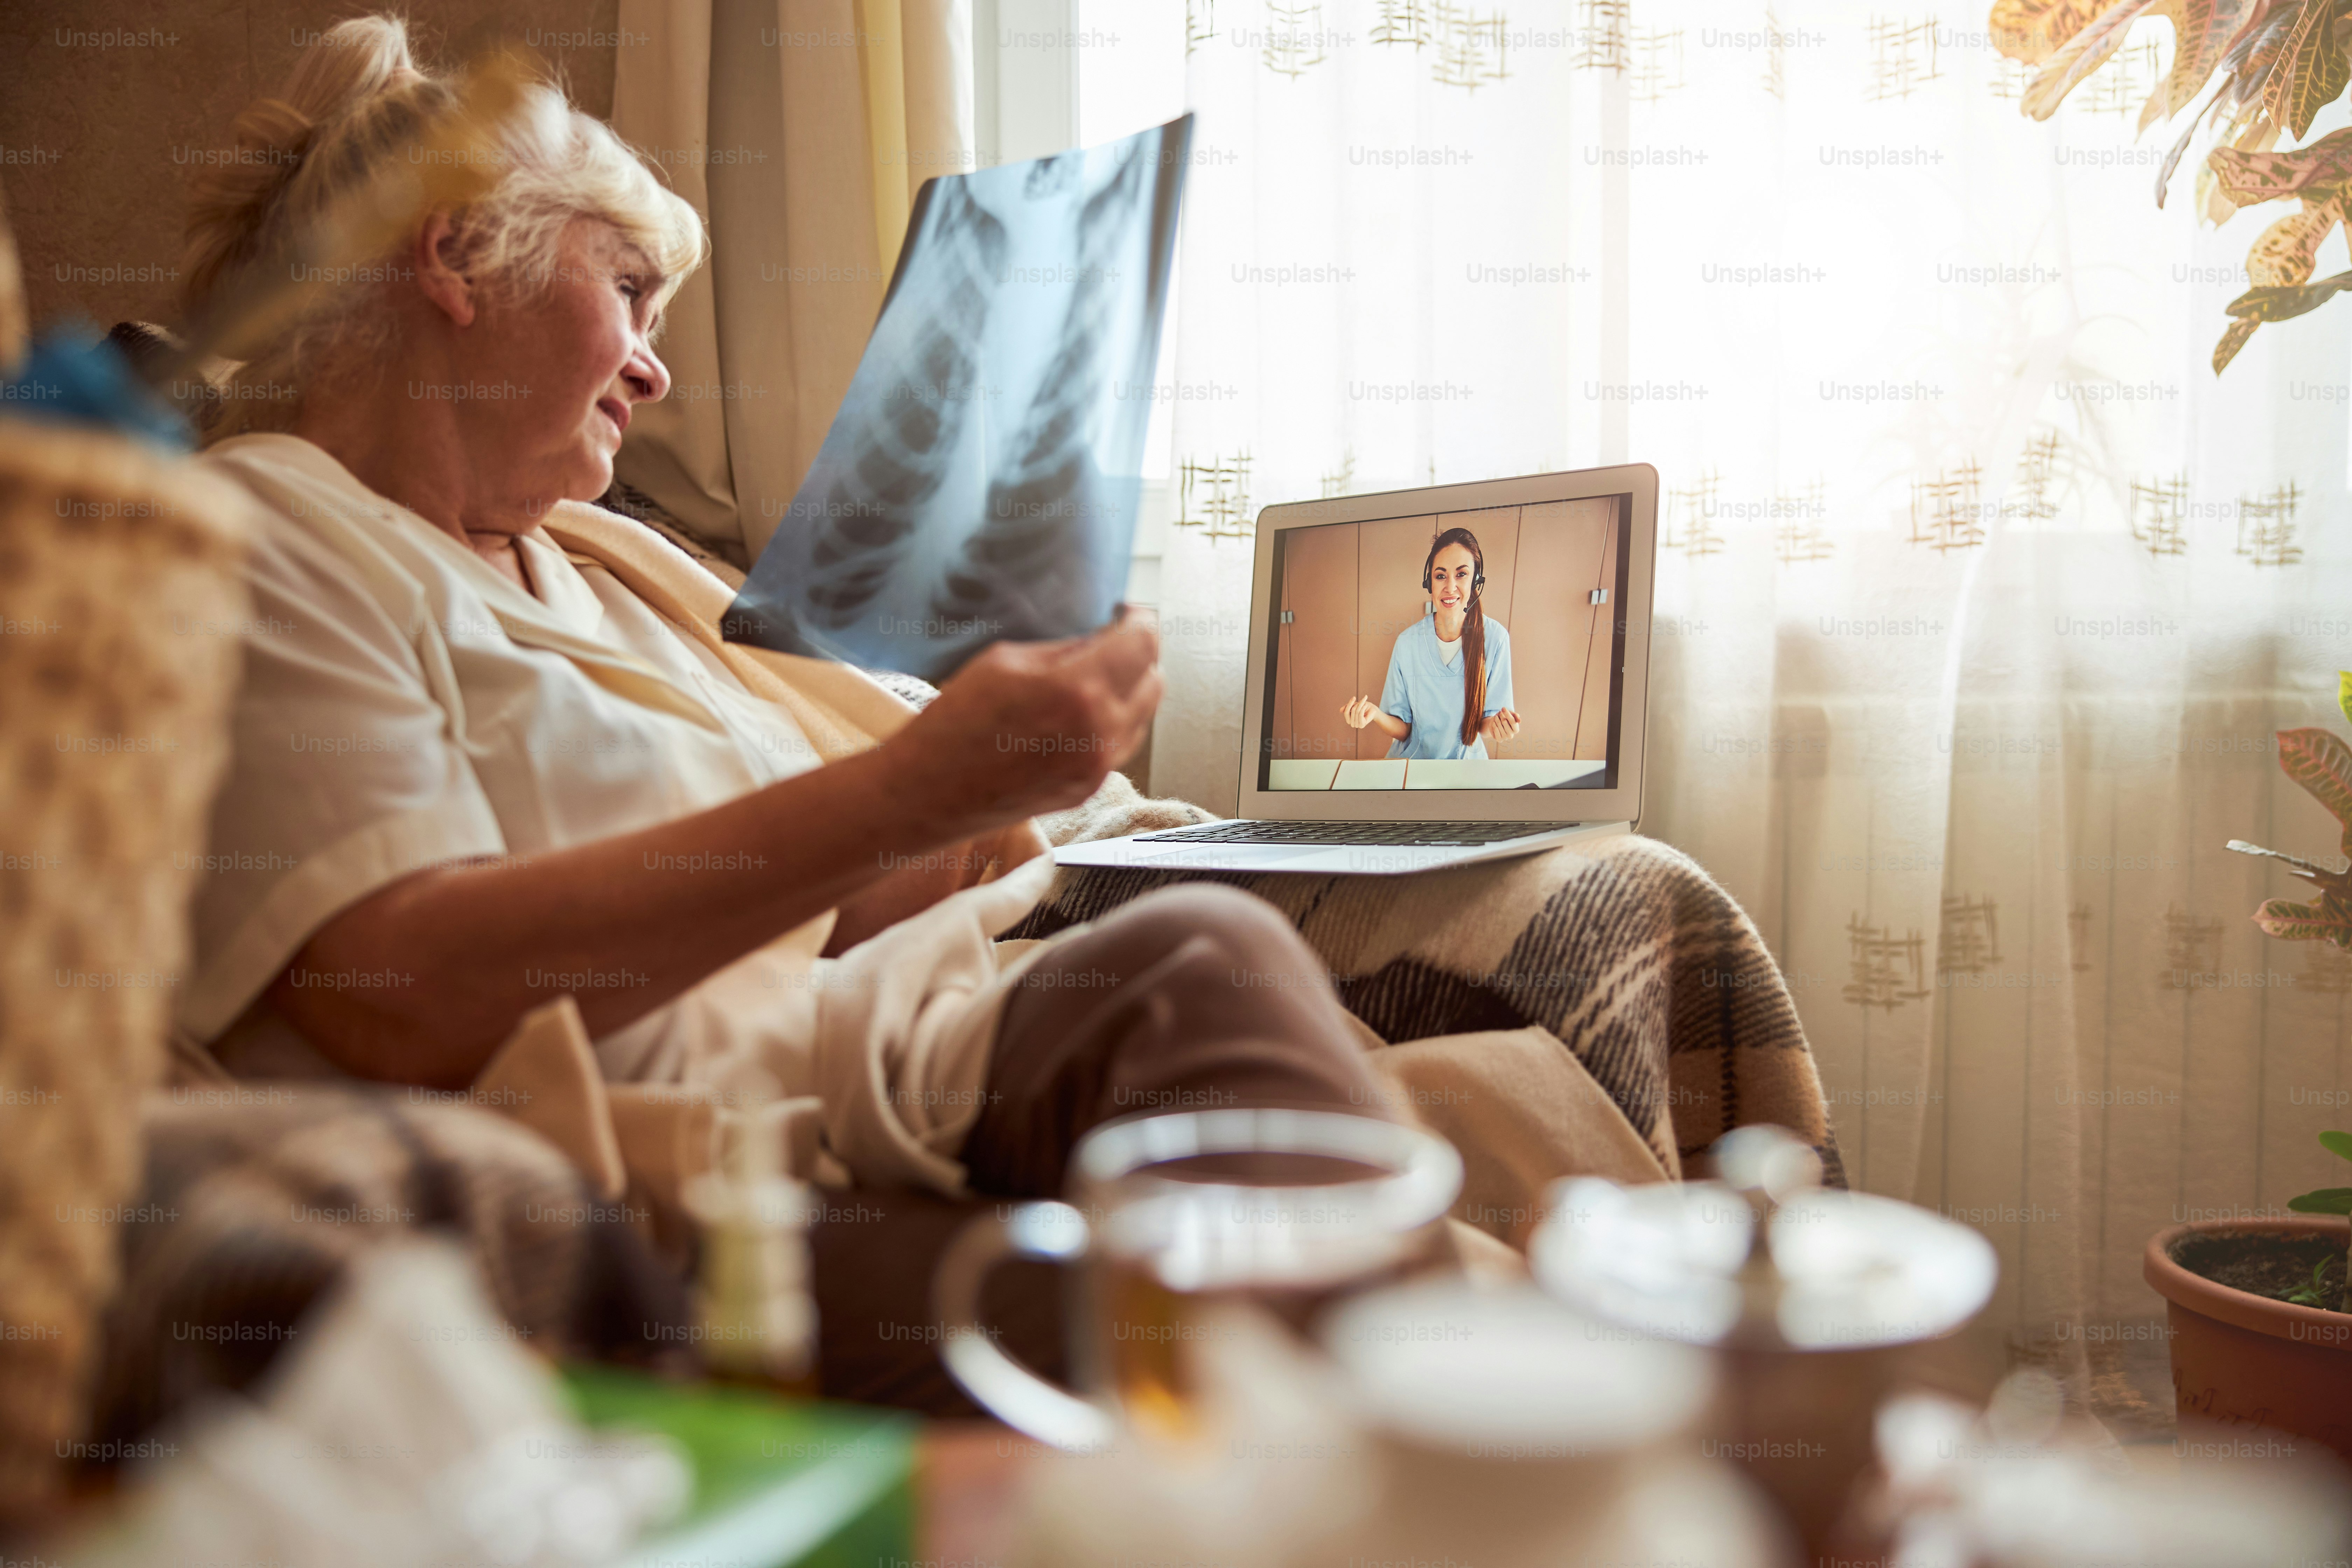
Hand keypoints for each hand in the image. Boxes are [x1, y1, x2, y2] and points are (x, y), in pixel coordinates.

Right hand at [886, 619, 1162, 828]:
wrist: (931, 792)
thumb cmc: (955, 721)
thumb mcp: (1005, 661)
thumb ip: (1063, 649)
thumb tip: (1100, 639)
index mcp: (1077, 689)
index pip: (1143, 642)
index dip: (1139, 620)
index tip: (1124, 614)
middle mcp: (1099, 731)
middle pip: (1154, 678)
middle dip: (1137, 654)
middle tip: (1110, 643)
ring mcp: (1098, 767)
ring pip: (1144, 715)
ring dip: (1129, 690)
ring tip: (1094, 679)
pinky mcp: (1090, 788)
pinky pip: (1122, 744)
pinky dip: (1114, 723)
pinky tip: (1081, 714)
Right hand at [1342, 695, 1381, 728]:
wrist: (1373, 710)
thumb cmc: (1363, 707)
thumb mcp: (1354, 706)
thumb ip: (1347, 708)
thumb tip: (1340, 710)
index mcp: (1348, 720)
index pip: (1346, 712)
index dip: (1349, 704)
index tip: (1354, 697)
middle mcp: (1351, 724)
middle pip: (1352, 711)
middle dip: (1357, 704)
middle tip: (1362, 700)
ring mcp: (1356, 725)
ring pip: (1356, 712)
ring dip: (1361, 705)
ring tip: (1365, 702)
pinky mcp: (1362, 725)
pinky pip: (1360, 714)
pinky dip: (1363, 708)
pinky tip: (1366, 705)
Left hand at [1480, 707, 1520, 743]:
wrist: (1495, 723)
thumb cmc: (1505, 718)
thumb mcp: (1511, 714)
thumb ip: (1516, 716)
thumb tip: (1519, 721)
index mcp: (1516, 729)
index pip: (1512, 721)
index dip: (1507, 714)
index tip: (1503, 708)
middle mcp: (1511, 735)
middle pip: (1504, 722)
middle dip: (1501, 716)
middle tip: (1499, 713)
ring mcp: (1505, 738)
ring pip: (1499, 725)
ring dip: (1496, 719)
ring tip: (1496, 717)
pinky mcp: (1499, 739)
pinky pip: (1495, 729)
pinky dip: (1494, 724)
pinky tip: (1494, 722)